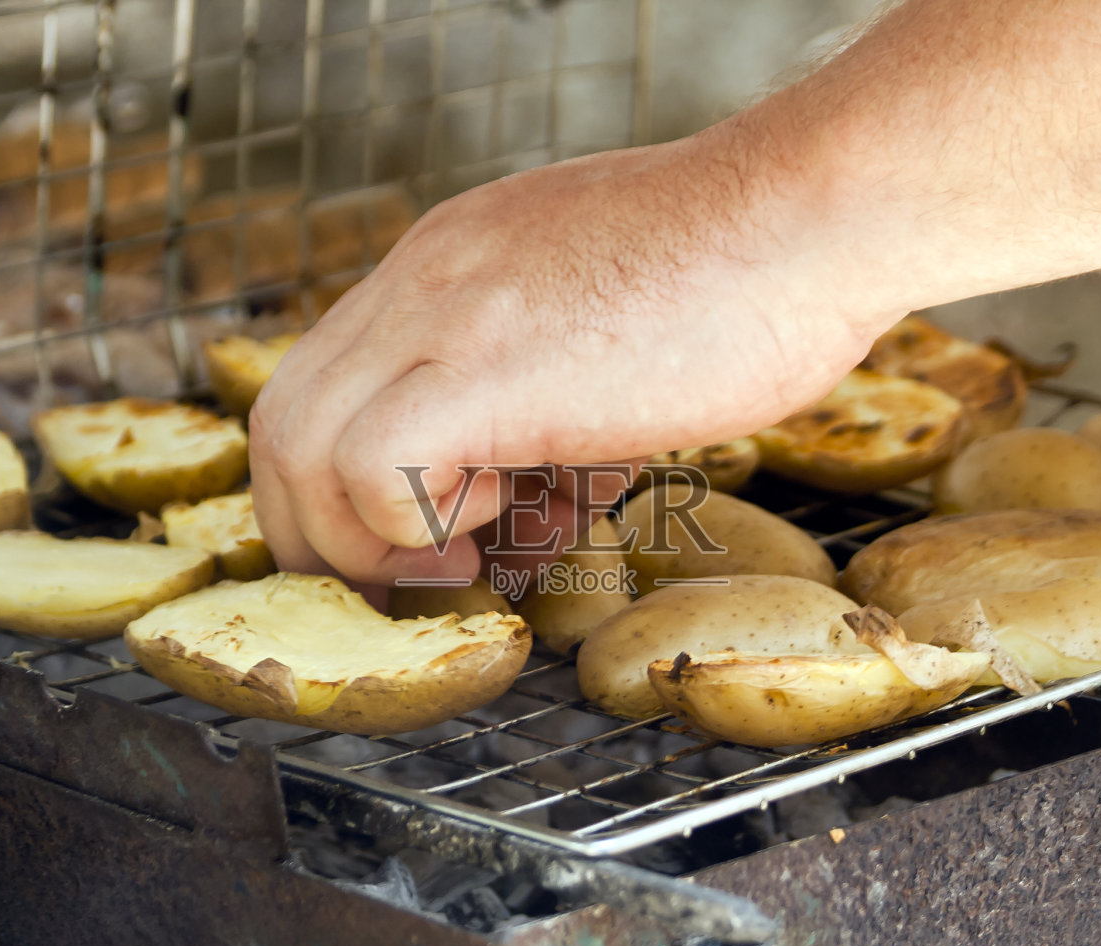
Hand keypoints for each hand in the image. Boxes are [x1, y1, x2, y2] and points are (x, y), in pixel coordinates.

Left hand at [249, 124, 896, 583]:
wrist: (817, 211)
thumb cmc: (751, 277)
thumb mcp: (612, 341)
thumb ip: (546, 420)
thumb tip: (526, 525)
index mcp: (447, 268)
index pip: (325, 383)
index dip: (340, 484)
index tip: (415, 539)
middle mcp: (422, 280)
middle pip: (283, 420)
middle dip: (322, 530)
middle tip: (407, 578)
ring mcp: (444, 315)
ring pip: (299, 446)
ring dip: (363, 538)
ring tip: (464, 554)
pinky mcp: (486, 368)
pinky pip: (370, 467)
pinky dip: (409, 526)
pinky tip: (498, 524)